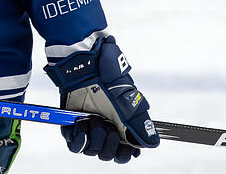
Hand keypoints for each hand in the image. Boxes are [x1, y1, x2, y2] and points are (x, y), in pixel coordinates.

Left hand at [45, 36, 158, 162]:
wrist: (88, 70)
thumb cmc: (110, 83)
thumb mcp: (130, 105)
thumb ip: (141, 126)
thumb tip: (153, 143)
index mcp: (121, 127)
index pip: (123, 153)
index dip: (124, 154)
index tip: (125, 148)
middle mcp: (105, 130)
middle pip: (107, 154)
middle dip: (109, 144)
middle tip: (109, 128)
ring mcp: (89, 128)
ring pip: (92, 150)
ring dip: (95, 136)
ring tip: (95, 119)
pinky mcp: (72, 126)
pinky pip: (74, 146)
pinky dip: (79, 142)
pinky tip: (83, 129)